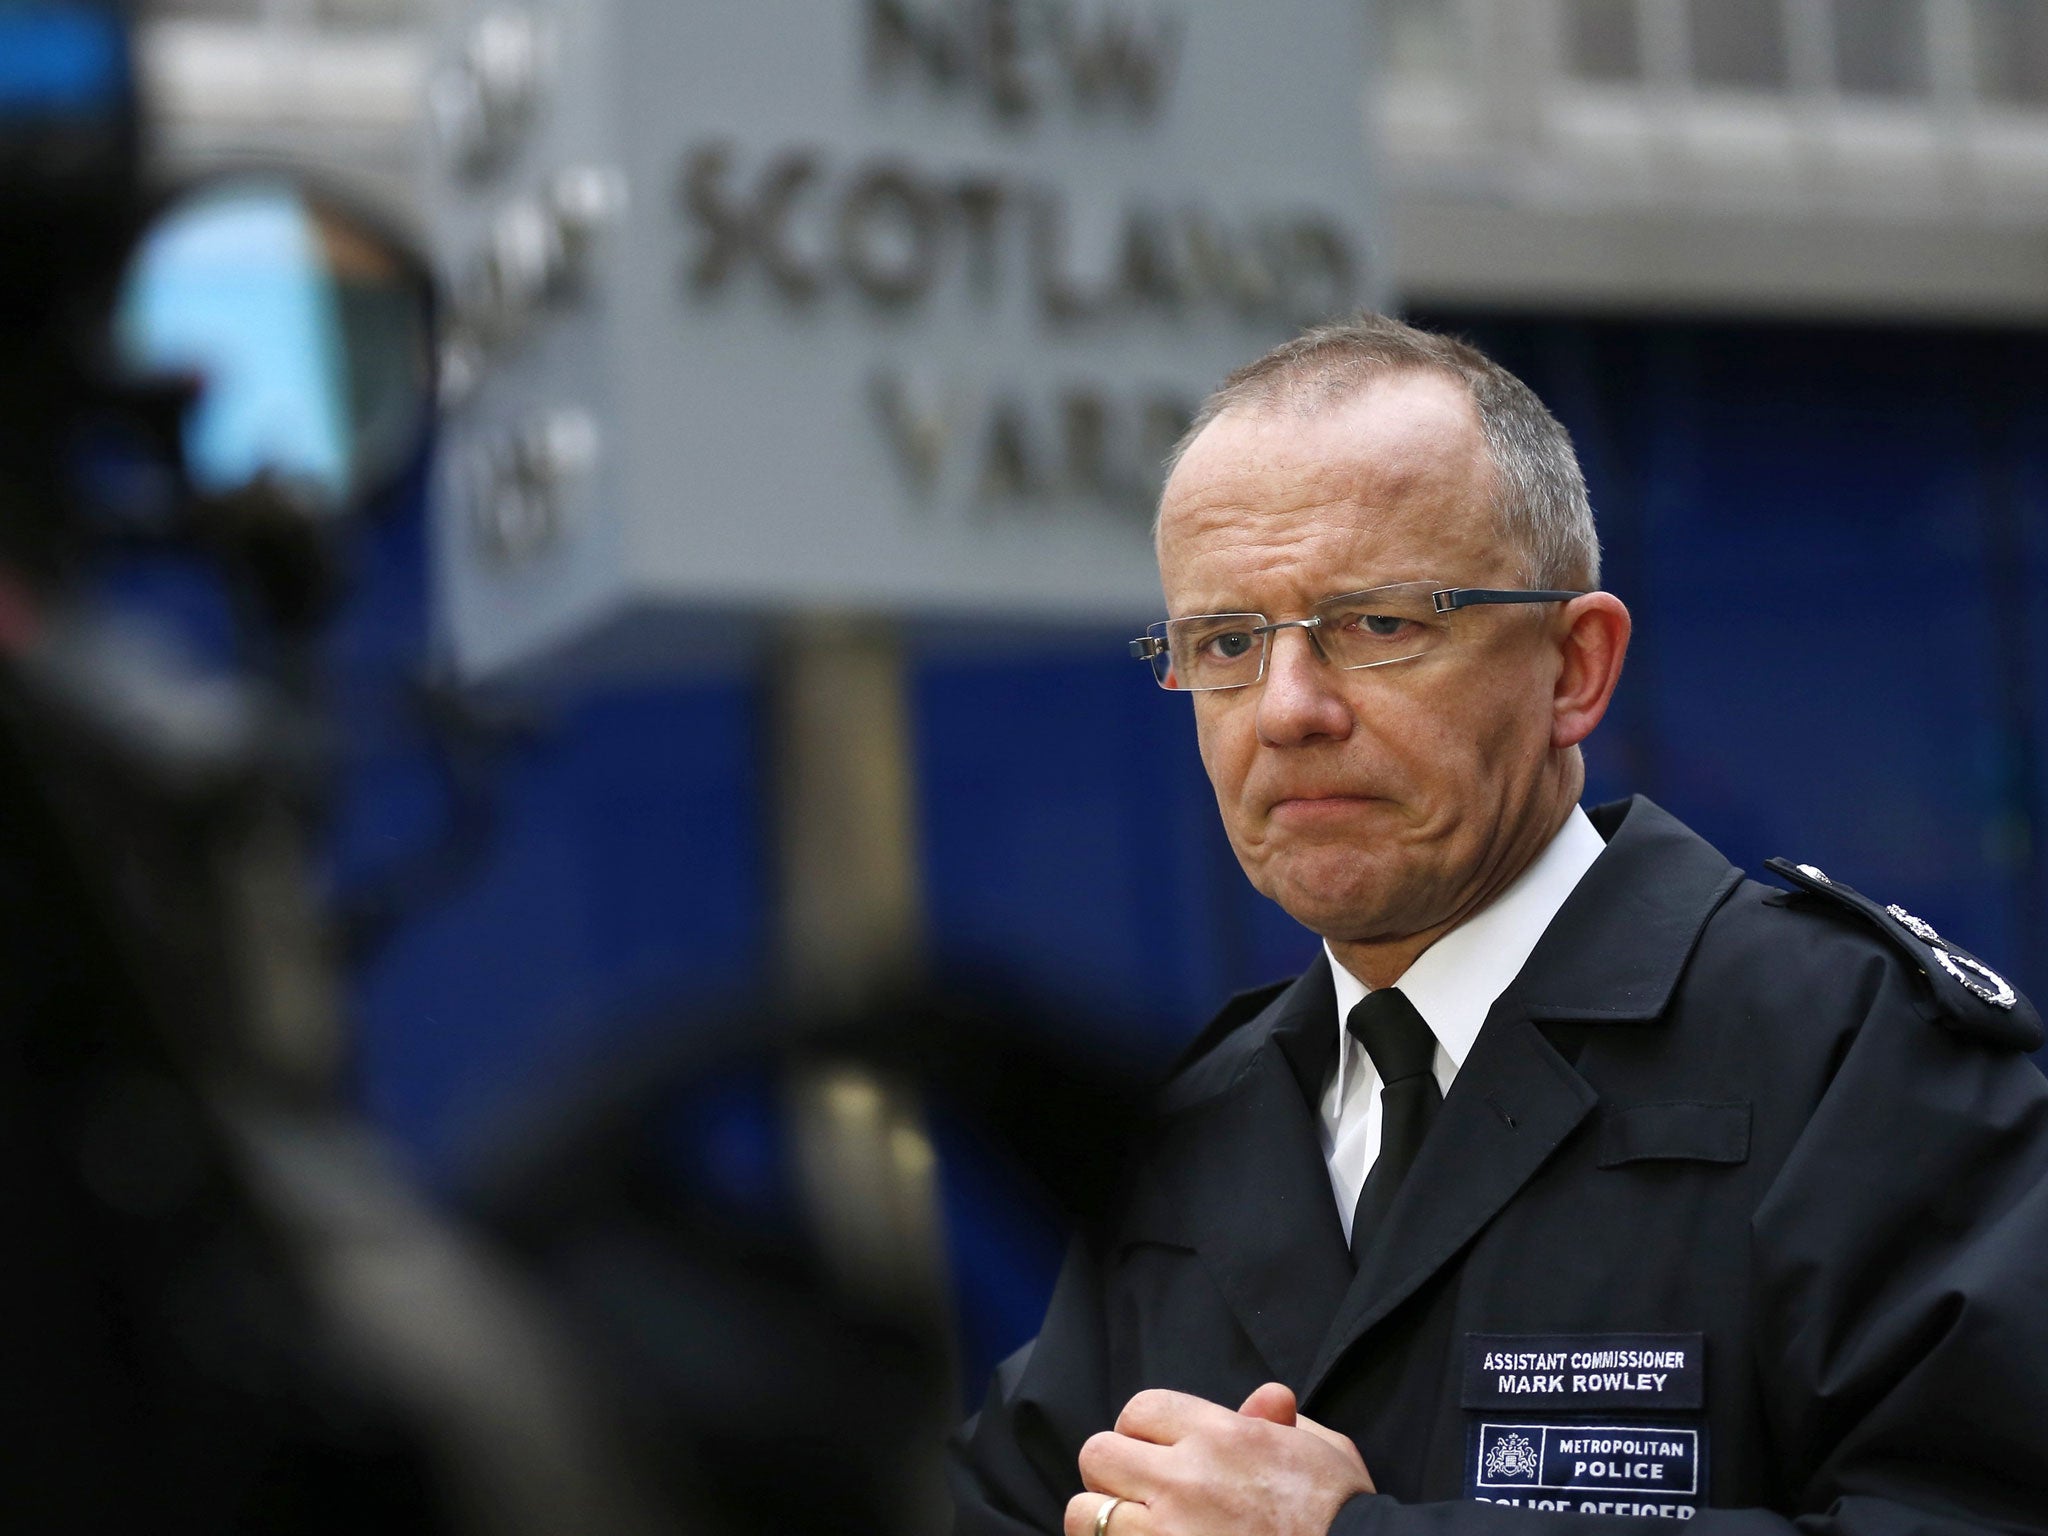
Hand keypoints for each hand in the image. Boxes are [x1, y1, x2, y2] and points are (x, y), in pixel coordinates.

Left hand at [1063, 1384, 1375, 1535]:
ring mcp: (1168, 1534)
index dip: (1142, 1431)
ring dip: (1103, 1524)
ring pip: (1085, 1514)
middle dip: (1113, 1474)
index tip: (1157, 1455)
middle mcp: (1185, 1479)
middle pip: (1098, 1455)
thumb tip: (1266, 1400)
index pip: (1140, 1410)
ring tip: (1134, 1532)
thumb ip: (1281, 1421)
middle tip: (1139, 1496)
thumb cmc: (1344, 1514)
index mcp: (1223, 1436)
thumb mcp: (1323, 1449)